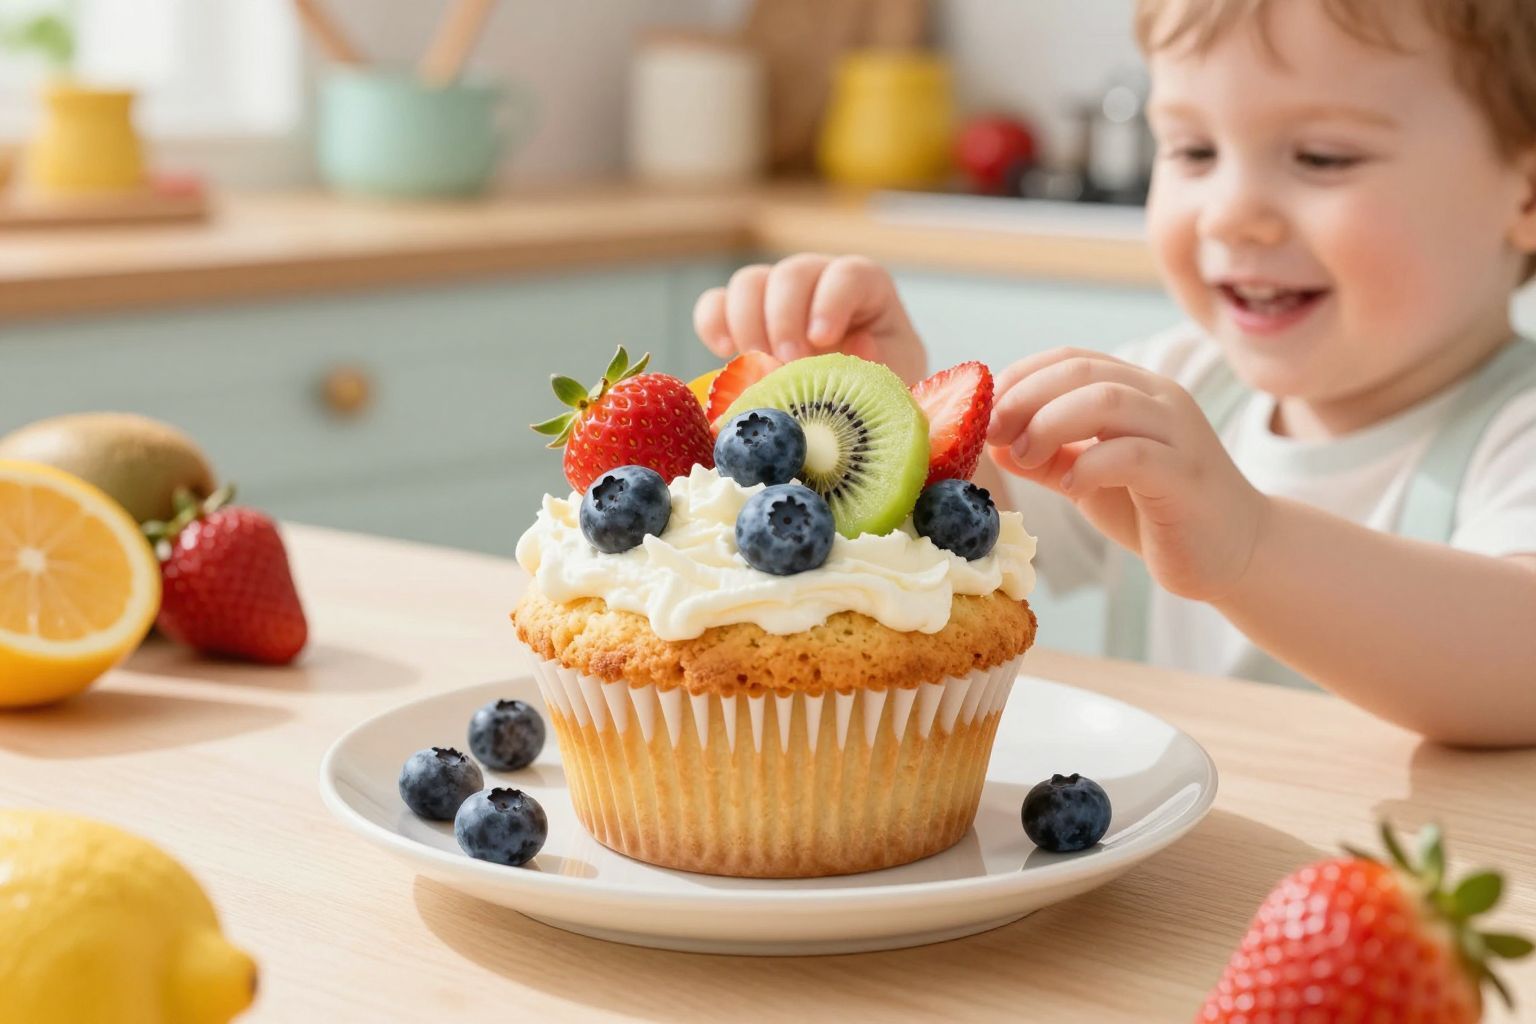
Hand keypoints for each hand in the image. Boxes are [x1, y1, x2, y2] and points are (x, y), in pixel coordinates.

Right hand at [693, 254, 928, 384]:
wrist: (853, 401)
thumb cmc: (880, 382)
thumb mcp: (895, 373)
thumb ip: (881, 360)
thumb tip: (856, 343)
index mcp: (864, 285)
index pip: (846, 274)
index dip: (830, 302)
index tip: (822, 339)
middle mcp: (817, 278)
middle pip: (791, 274)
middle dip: (785, 319)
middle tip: (787, 363)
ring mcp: (776, 293)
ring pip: (749, 283)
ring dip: (748, 324)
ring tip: (760, 366)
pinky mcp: (743, 315)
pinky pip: (715, 303)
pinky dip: (713, 323)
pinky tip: (724, 352)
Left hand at [987, 347, 1270, 600]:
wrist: (1235, 553)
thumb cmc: (1156, 510)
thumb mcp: (1089, 477)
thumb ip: (1047, 457)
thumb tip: (992, 441)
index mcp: (1135, 390)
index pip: (1070, 358)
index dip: (1020, 376)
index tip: (982, 409)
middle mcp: (1159, 400)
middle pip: (1082, 371)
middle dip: (1025, 397)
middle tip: (991, 431)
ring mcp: (1177, 433)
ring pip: (1107, 400)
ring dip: (1051, 424)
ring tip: (1024, 457)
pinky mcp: (1186, 475)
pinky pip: (1133, 453)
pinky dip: (1091, 465)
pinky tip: (1072, 486)